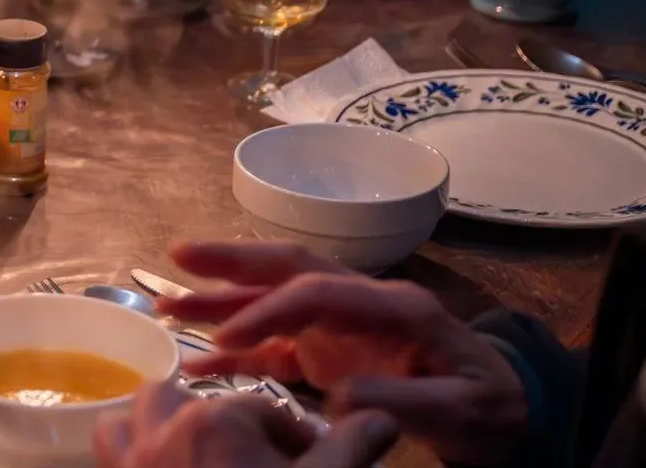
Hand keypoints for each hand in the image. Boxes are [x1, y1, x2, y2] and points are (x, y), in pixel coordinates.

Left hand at [95, 381, 394, 467]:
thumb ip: (350, 450)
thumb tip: (378, 418)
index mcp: (219, 422)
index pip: (264, 411)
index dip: (291, 436)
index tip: (307, 460)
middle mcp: (164, 431)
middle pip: (186, 401)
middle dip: (217, 418)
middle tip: (249, 456)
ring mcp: (132, 464)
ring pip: (133, 419)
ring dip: (159, 426)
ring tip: (197, 455)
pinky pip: (110, 454)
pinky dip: (130, 454)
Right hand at [159, 241, 528, 466]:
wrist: (506, 415)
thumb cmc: (489, 409)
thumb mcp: (461, 409)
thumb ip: (402, 396)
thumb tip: (340, 393)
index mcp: (393, 305)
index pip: (318, 291)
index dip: (267, 308)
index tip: (223, 337)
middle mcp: (360, 303)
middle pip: (288, 269)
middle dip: (230, 262)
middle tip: (176, 256)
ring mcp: (341, 325)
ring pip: (272, 300)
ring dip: (219, 300)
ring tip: (164, 304)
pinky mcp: (329, 352)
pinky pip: (274, 346)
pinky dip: (235, 352)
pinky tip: (196, 363)